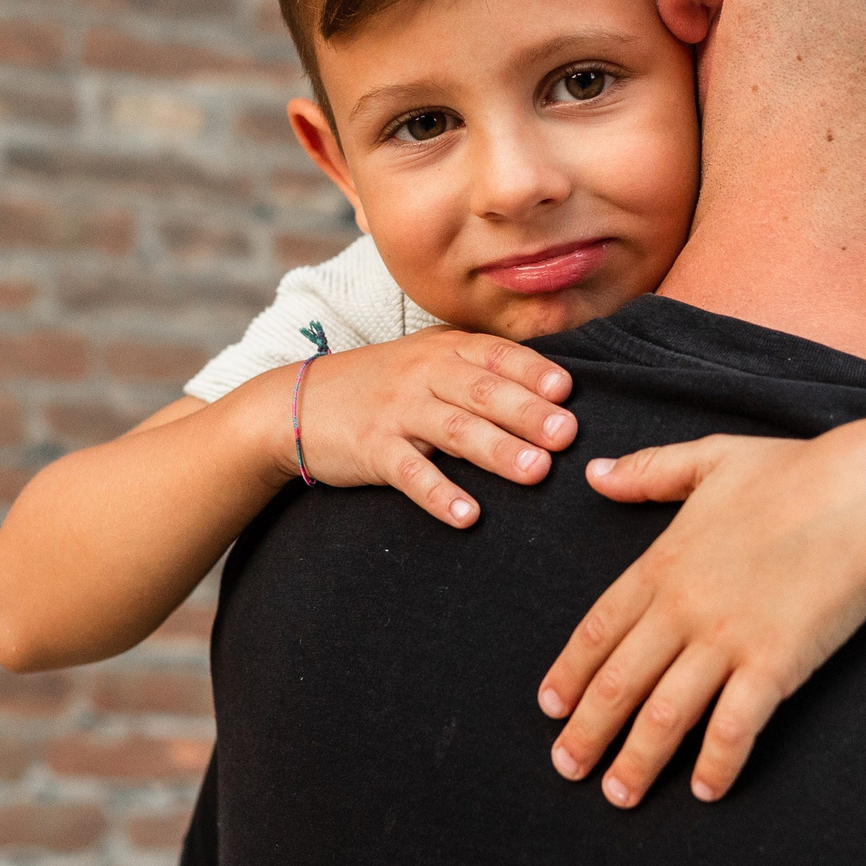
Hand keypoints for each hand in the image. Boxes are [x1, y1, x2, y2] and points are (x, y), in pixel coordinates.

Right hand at [257, 328, 575, 527]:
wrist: (297, 402)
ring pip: (453, 429)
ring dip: (496, 451)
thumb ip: (479, 370)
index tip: (568, 392)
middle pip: (482, 391)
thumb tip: (554, 395)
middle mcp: (423, 374)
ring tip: (536, 472)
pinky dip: (438, 493)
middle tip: (567, 436)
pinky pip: (408, 472)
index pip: (496, 355)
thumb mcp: (426, 362)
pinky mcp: (371, 448)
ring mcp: (396, 410)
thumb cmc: (382, 385)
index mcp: (444, 350)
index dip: (533, 372)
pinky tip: (466, 515)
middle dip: (527, 413)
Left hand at [535, 420, 865, 807]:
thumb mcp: (712, 458)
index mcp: (663, 562)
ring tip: (619, 795)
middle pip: (618, 682)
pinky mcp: (773, 664)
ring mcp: (726, 639)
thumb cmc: (796, 472)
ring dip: (636, 760)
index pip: (598, 628)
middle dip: (587, 732)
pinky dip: (715, 764)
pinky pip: (733, 728)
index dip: (570, 673)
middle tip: (566, 769)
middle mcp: (683, 607)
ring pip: (664, 714)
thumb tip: (596, 475)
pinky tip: (705, 790)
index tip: (550, 708)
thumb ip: (650, 471)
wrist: (865, 495)